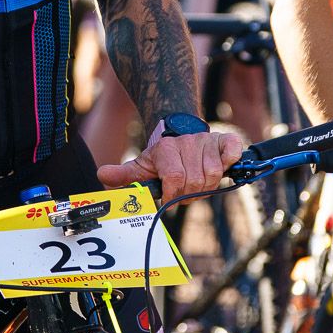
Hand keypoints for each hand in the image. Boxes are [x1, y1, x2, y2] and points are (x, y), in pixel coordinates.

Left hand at [97, 128, 246, 200]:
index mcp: (166, 149)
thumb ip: (124, 175)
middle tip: (184, 193)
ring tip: (197, 183)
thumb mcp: (142, 165)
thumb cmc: (161, 157)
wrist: (179, 133)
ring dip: (206, 186)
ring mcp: (206, 141)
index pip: (175, 178)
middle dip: (189, 194)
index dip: (173, 194)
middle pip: (194, 181)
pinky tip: (220, 168)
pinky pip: (232, 154)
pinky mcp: (225, 140)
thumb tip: (101, 175)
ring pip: (212, 174)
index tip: (169, 199)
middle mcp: (187, 142)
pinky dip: (229, 164)